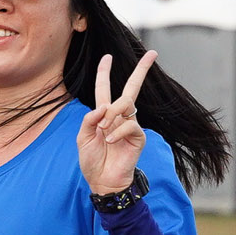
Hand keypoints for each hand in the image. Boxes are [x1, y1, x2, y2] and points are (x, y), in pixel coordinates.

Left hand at [78, 51, 152, 196]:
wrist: (103, 181)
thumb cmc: (92, 160)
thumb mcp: (83, 138)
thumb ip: (89, 119)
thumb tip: (103, 107)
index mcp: (104, 114)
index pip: (105, 88)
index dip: (105, 72)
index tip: (108, 56)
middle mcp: (119, 116)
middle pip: (132, 88)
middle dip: (141, 70)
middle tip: (152, 53)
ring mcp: (130, 125)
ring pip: (125, 105)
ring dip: (111, 114)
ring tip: (103, 130)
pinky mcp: (138, 137)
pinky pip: (130, 124)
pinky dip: (117, 131)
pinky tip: (110, 141)